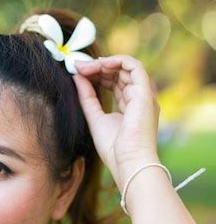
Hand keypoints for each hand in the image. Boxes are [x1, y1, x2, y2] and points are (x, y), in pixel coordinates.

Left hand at [73, 54, 160, 190]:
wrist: (129, 162)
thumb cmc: (114, 149)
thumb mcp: (95, 118)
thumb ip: (87, 97)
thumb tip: (77, 76)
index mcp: (130, 106)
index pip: (114, 83)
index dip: (96, 74)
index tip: (77, 72)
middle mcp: (139, 98)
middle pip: (119, 73)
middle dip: (97, 67)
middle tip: (77, 67)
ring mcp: (144, 95)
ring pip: (126, 67)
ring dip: (103, 63)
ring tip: (84, 67)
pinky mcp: (145, 92)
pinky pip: (134, 66)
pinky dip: (116, 60)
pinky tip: (99, 64)